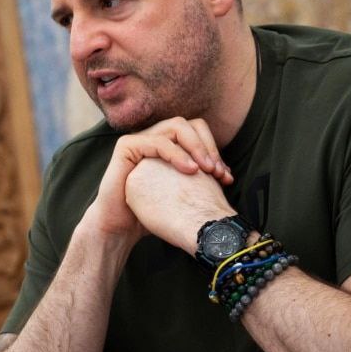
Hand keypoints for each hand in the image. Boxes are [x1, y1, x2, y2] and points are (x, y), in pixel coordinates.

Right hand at [76, 117, 232, 250]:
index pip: (197, 131)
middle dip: (208, 146)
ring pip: (176, 127)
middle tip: (218, 171)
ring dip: (196, 147)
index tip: (225, 176)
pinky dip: (177, 153)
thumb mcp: (182, 192)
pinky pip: (157, 141)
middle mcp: (154, 137)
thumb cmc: (152, 212)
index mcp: (168, 144)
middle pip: (190, 125)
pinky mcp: (127, 146)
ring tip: (207, 170)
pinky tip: (191, 170)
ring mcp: (140, 139)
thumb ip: (199, 179)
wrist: (121, 226)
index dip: (214, 149)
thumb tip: (228, 174)